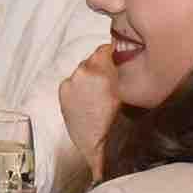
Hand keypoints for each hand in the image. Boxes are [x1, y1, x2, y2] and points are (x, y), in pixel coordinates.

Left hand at [54, 41, 121, 176]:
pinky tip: (86, 99)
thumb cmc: (118, 124)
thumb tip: (125, 61)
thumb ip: (125, 74)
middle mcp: (86, 71)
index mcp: (105, 70)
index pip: (109, 48)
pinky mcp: (63, 89)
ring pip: (84, 69)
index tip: (119, 59)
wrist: (96, 145)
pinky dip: (78, 86)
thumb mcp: (130, 95)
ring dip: (90, 76)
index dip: (115, 53)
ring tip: (97, 94)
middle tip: (110, 81)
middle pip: (96, 58)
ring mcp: (72, 80)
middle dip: (103, 66)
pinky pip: (73, 80)